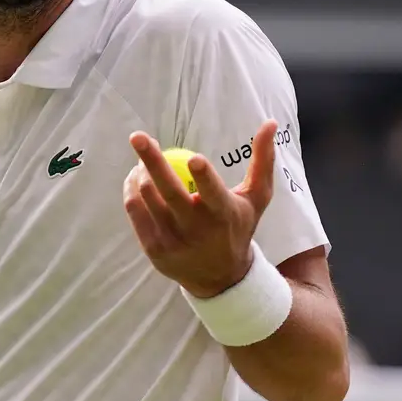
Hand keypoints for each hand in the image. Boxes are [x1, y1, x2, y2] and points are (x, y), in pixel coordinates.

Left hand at [124, 121, 277, 297]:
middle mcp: (197, 229)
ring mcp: (173, 241)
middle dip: (151, 161)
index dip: (205, 176)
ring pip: (148, 198)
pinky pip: (136, 212)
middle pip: (169, 191)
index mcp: (224, 214)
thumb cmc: (238, 227)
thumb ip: (262, 160)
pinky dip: (131, 190)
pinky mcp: (153, 249)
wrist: (220, 278)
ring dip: (140, 172)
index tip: (194, 158)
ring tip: (142, 160)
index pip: (213, 193)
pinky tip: (134, 178)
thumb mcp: (256, 198)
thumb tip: (269, 122)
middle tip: (138, 136)